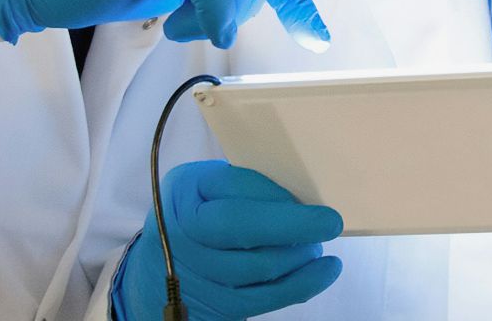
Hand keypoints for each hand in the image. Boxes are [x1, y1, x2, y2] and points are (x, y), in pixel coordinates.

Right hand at [113, 160, 342, 320]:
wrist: (162, 264)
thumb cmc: (201, 212)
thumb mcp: (211, 186)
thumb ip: (246, 186)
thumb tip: (302, 197)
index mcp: (184, 190)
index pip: (231, 188)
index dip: (273, 196)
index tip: (311, 200)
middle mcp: (182, 231)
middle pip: (239, 229)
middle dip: (292, 227)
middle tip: (330, 223)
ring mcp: (194, 272)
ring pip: (256, 267)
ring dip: (298, 256)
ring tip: (318, 245)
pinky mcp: (213, 305)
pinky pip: (262, 298)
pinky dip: (300, 284)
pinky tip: (323, 271)